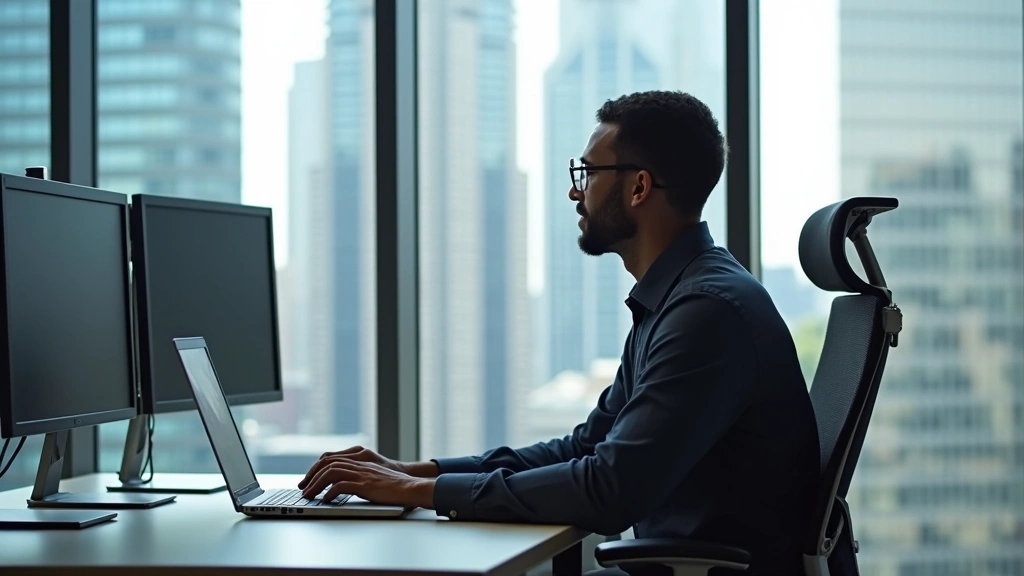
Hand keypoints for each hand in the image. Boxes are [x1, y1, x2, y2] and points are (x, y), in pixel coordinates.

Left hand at [300, 459, 434, 509]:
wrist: (411, 487)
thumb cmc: (396, 486)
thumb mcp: (375, 478)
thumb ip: (360, 478)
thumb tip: (341, 488)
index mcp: (360, 461)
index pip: (332, 458)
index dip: (317, 468)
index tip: (308, 480)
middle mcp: (359, 465)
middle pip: (328, 463)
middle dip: (311, 476)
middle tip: (303, 489)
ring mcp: (362, 474)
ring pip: (331, 473)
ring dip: (316, 484)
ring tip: (309, 496)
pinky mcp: (366, 485)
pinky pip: (342, 486)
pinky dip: (330, 493)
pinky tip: (326, 500)